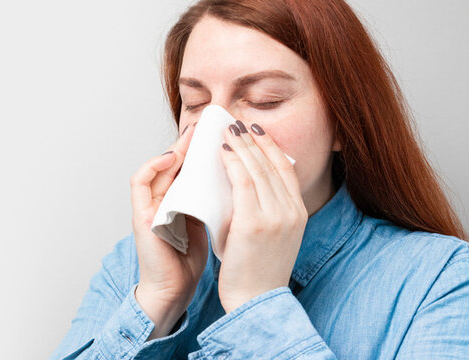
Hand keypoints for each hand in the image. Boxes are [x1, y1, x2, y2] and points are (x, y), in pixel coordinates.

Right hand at [130, 122, 208, 337]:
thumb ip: (214, 198)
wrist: (174, 288)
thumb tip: (240, 175)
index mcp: (178, 198)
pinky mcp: (141, 214)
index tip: (224, 132)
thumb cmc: (189, 258)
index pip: (189, 165)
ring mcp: (148, 204)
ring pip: (157, 165)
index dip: (202, 147)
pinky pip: (140, 181)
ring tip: (192, 134)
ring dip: (173, 147)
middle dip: (190, 140)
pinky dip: (154, 166)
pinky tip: (172, 157)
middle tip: (209, 123)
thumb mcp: (208, 220)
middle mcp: (160, 198)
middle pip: (174, 160)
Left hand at [217, 120, 307, 312]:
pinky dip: (233, 163)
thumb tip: (253, 189)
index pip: (286, 169)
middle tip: (238, 122)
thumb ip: (268, 212)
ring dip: (242, 145)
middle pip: (272, 164)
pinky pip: (244, 183)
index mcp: (298, 213)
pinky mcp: (256, 223)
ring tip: (228, 129)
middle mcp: (291, 211)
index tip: (256, 132)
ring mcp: (276, 216)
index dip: (271, 147)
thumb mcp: (274, 237)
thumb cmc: (259, 273)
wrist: (258, 302)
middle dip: (254, 140)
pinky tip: (223, 151)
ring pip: (258, 169)